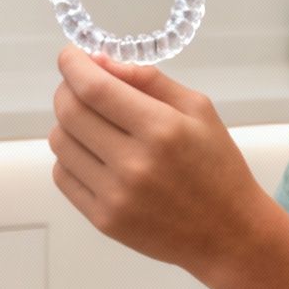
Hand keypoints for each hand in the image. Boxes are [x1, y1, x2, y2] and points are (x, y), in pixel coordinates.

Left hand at [49, 45, 277, 274]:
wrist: (228, 233)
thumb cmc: (217, 166)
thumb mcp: (199, 109)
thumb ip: (149, 79)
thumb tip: (101, 62)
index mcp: (162, 129)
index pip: (94, 88)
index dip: (73, 65)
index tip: (69, 54)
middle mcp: (134, 164)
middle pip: (70, 113)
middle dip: (66, 88)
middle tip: (78, 83)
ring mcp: (116, 196)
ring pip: (60, 143)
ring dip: (67, 122)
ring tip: (93, 121)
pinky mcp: (104, 220)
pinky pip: (63, 175)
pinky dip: (70, 156)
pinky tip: (94, 152)